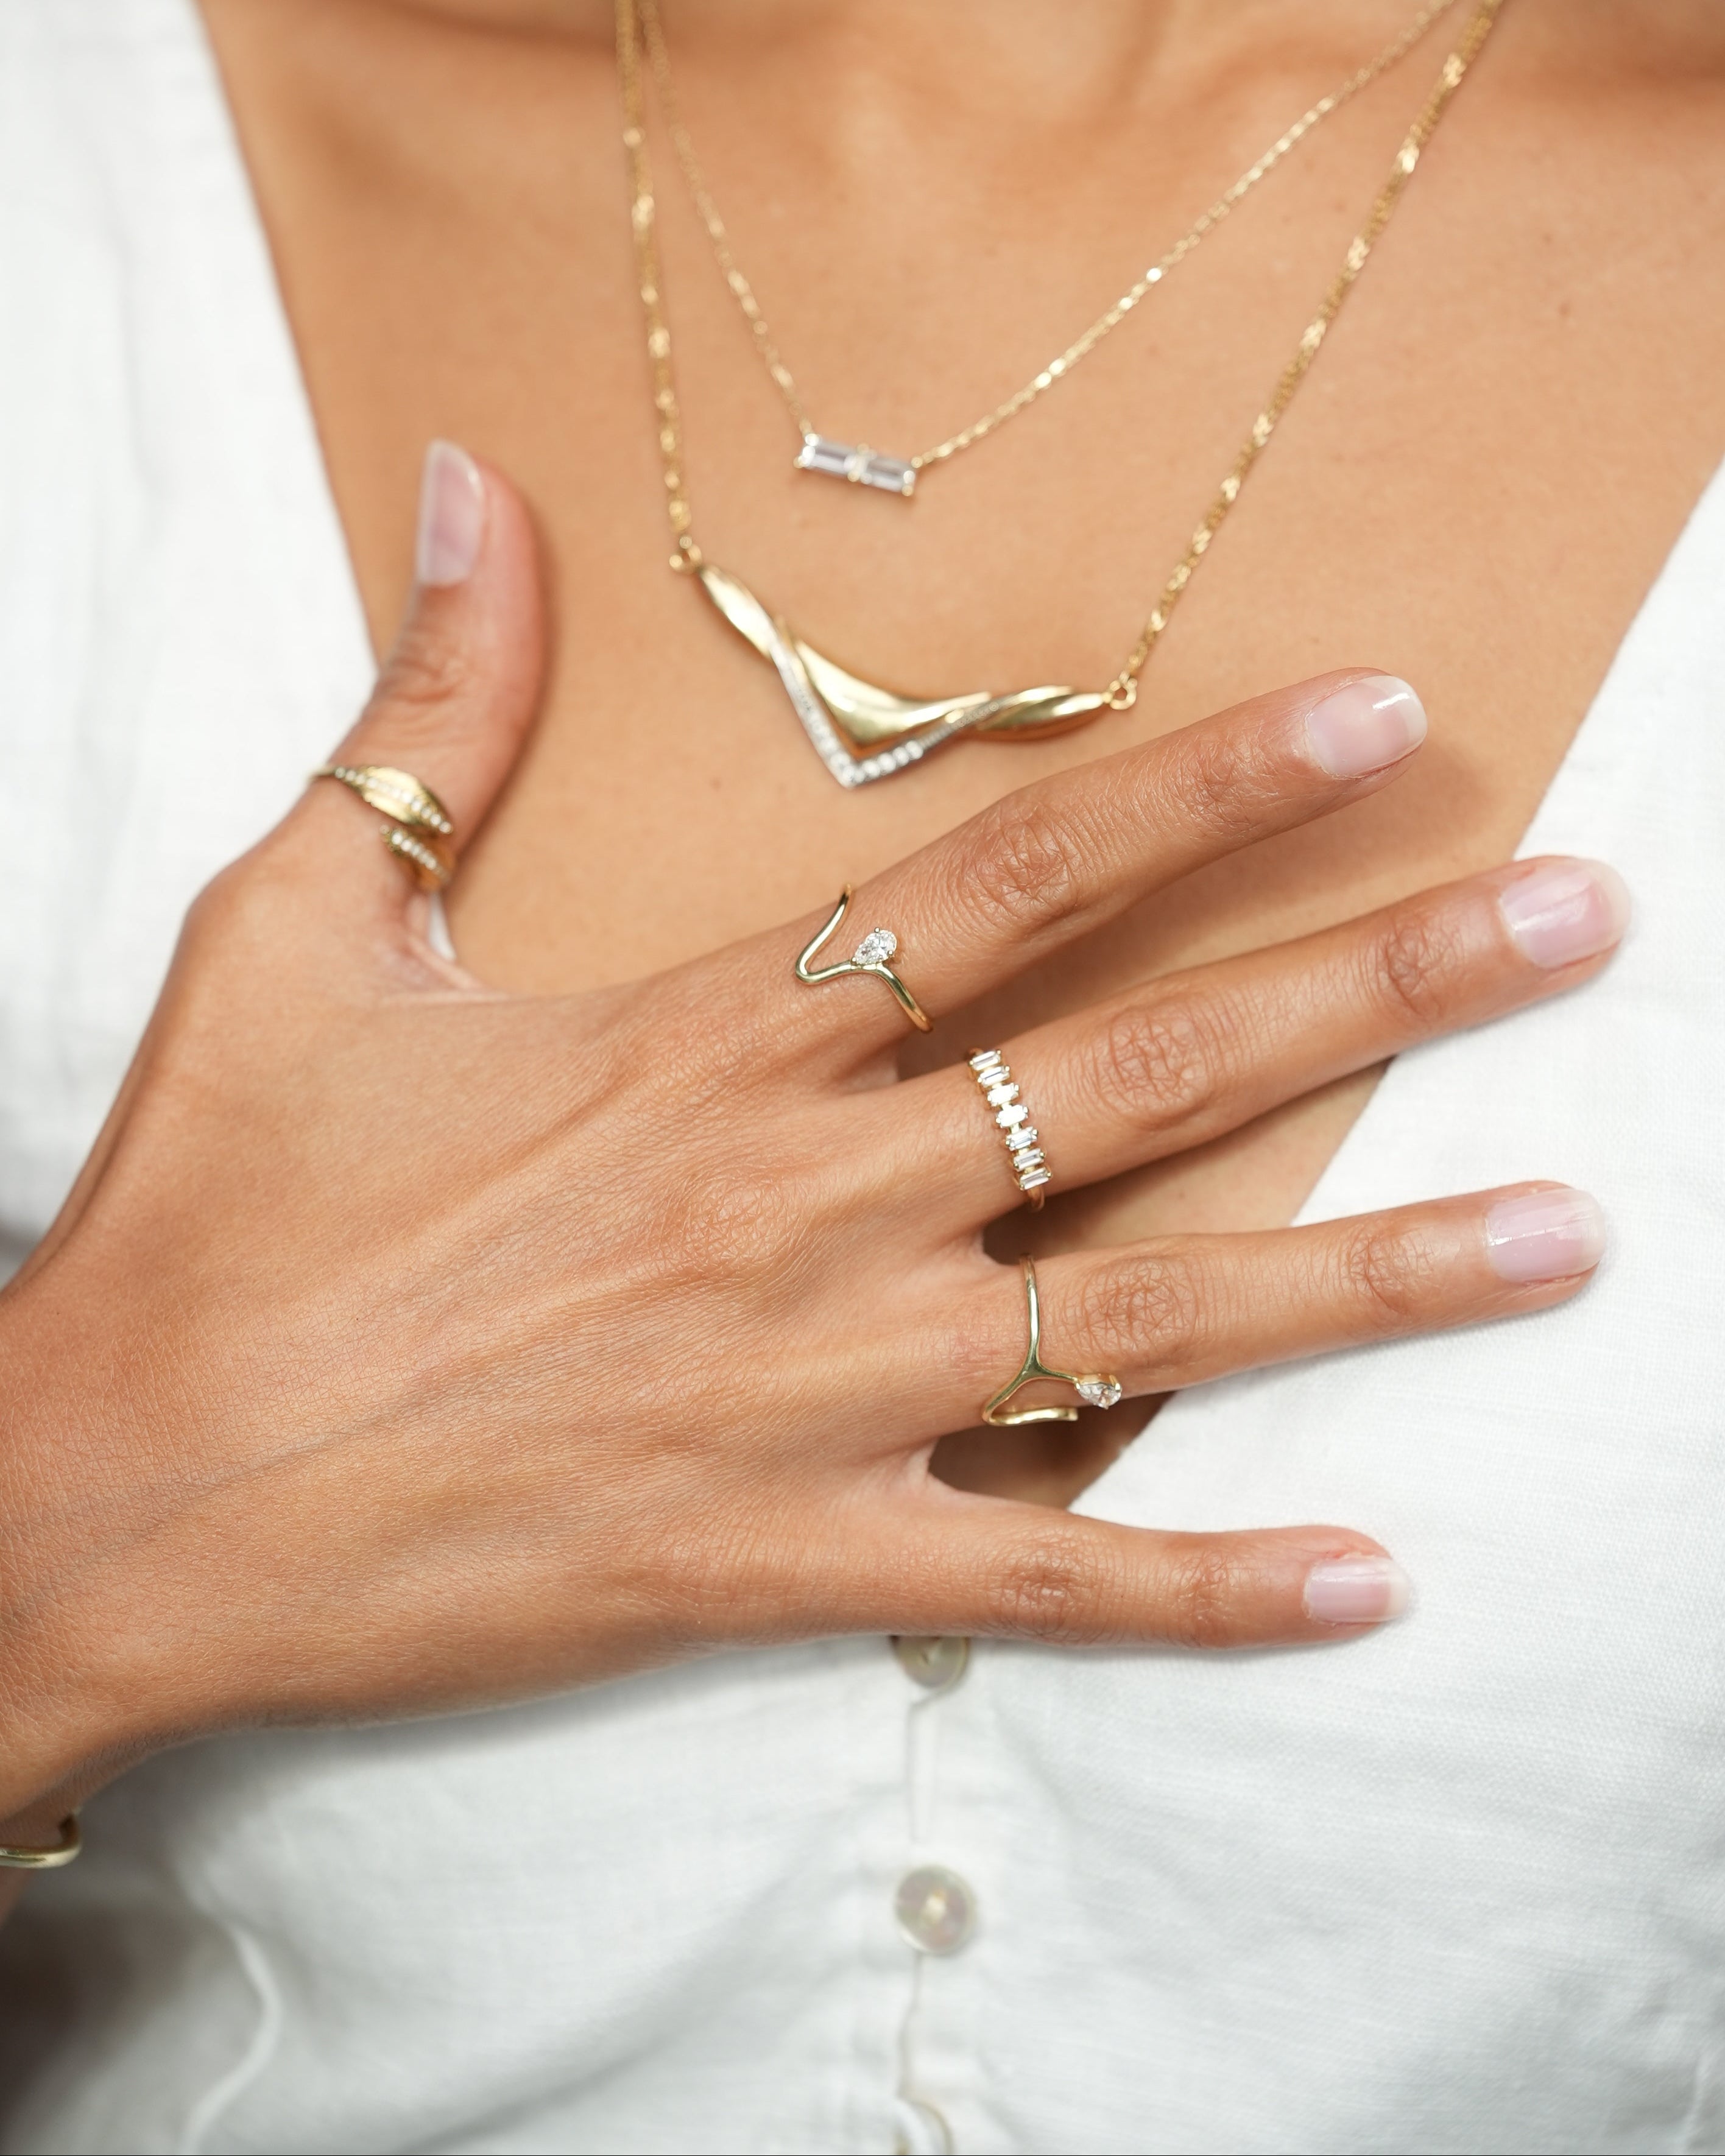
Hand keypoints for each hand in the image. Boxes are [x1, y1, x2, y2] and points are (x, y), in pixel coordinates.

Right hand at [0, 446, 1622, 1828]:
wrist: (125, 1486)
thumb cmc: (218, 1210)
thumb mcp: (302, 924)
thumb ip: (432, 714)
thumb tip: (471, 495)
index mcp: (710, 1046)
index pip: (1015, 880)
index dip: (1211, 789)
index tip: (1380, 725)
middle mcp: (807, 1204)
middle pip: (1147, 1071)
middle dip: (1377, 985)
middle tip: (1574, 926)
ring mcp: (815, 1388)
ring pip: (1152, 1318)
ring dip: (1371, 1272)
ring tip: (1562, 1232)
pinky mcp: (781, 1554)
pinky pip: (1037, 1574)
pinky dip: (1202, 1590)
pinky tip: (1363, 1581)